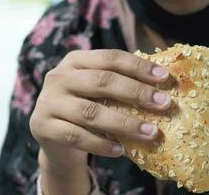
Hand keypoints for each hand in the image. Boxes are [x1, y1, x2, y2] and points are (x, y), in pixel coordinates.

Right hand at [30, 49, 170, 169]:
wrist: (56, 138)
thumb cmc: (87, 108)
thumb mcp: (98, 92)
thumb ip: (120, 85)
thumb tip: (163, 88)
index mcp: (76, 61)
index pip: (110, 58)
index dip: (138, 66)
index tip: (165, 77)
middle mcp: (59, 77)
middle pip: (102, 82)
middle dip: (137, 92)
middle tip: (164, 104)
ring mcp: (48, 102)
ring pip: (91, 112)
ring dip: (125, 123)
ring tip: (151, 132)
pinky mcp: (42, 126)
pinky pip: (76, 136)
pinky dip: (101, 144)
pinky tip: (121, 150)